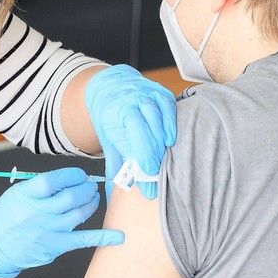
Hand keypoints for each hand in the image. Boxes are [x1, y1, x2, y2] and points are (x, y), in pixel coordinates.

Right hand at [0, 167, 123, 277]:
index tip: (79, 174)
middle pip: (70, 196)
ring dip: (91, 203)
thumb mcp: (17, 193)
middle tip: (91, 185)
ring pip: (79, 214)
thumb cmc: (7, 216)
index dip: (72, 175)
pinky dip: (102, 237)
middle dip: (86, 188)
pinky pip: (82, 240)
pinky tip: (118, 236)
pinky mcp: (54, 246)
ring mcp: (47, 231)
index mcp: (25, 195)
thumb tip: (71, 179)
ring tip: (93, 198)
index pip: (53, 180)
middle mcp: (37, 213)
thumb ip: (41, 186)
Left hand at [85, 65, 176, 199]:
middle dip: (152, 158)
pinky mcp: (160, 91)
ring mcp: (145, 95)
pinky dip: (171, 123)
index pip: (130, 142)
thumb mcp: (106, 138)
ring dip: (162, 140)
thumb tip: (116, 191)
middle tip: (157, 179)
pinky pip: (169, 106)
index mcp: (115, 115)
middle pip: (144, 130)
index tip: (147, 188)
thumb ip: (114, 162)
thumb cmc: (110, 116)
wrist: (111, 85)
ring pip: (157, 117)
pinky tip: (171, 139)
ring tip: (165, 160)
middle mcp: (130, 102)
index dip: (141, 166)